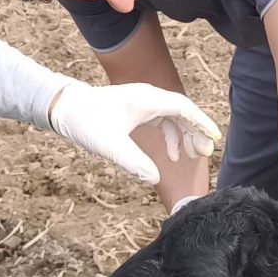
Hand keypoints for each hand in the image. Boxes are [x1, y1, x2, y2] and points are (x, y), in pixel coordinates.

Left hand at [50, 81, 218, 182]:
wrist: (63, 108)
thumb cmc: (85, 122)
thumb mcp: (110, 145)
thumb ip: (133, 162)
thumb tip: (155, 178)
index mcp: (147, 100)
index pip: (184, 108)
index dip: (201, 123)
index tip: (214, 140)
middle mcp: (147, 97)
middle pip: (182, 112)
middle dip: (196, 132)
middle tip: (204, 154)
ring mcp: (141, 103)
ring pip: (172, 117)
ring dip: (183, 136)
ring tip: (190, 156)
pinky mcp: (134, 110)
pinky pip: (161, 121)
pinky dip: (170, 136)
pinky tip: (169, 155)